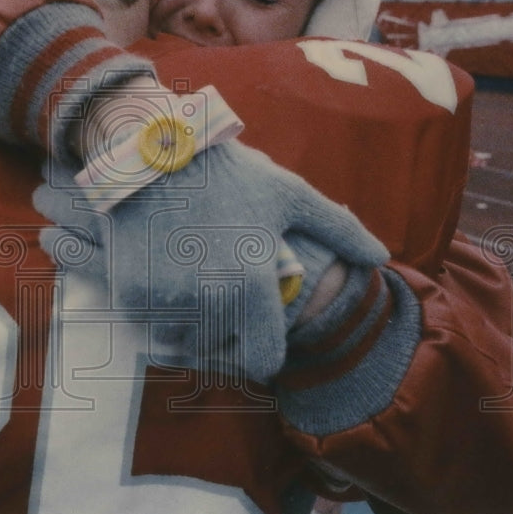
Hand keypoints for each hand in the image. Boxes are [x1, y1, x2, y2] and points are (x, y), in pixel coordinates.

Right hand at [34, 139, 388, 381]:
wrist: (152, 152)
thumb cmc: (229, 172)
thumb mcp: (289, 194)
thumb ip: (340, 229)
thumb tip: (381, 257)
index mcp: (252, 284)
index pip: (263, 361)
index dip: (263, 351)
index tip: (257, 334)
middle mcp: (209, 300)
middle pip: (220, 353)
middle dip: (225, 335)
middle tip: (221, 299)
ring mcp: (166, 300)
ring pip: (182, 343)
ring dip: (189, 327)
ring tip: (192, 286)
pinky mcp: (131, 295)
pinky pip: (148, 325)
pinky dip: (155, 311)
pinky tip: (164, 275)